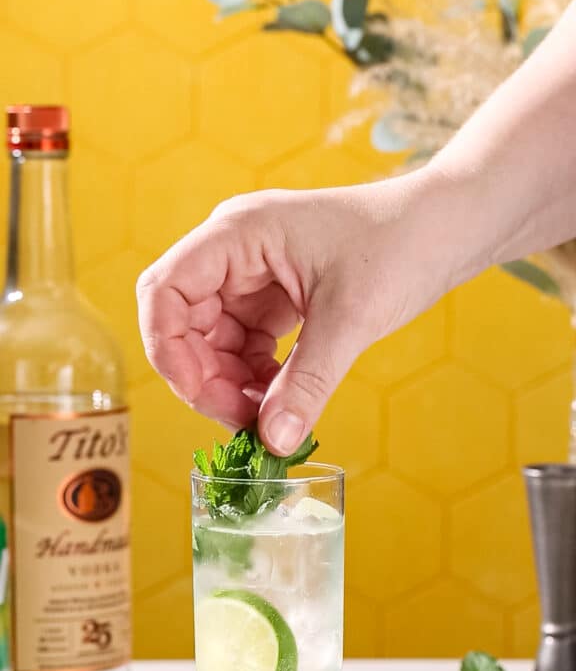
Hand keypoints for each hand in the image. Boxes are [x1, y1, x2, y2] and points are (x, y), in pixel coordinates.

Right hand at [137, 170, 457, 454]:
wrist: (447, 228)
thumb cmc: (403, 246)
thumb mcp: (351, 319)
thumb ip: (307, 384)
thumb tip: (273, 442)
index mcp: (237, 234)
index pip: (165, 291)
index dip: (168, 349)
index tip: (200, 396)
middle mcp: (234, 251)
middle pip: (184, 325)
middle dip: (206, 378)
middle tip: (245, 422)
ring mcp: (252, 275)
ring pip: (213, 342)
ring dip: (231, 384)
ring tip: (269, 416)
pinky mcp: (274, 297)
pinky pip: (245, 346)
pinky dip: (256, 378)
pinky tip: (281, 399)